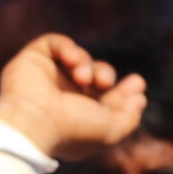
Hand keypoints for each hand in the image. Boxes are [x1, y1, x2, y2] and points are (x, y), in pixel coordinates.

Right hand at [0, 33, 147, 161]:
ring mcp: (46, 77)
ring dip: (87, 64)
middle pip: (95, 74)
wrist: (34, 123)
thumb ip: (130, 117)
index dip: (124, 90)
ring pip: (78, 58)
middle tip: (105, 81)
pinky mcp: (32, 60)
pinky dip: (68, 47)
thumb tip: (139, 98)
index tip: (138, 83)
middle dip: (106, 73)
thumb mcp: (111, 130)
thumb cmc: (72, 130)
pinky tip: (72, 59)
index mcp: (78, 115)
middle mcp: (62, 96)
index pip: (106, 97)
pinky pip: (55, 43)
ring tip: (84, 77)